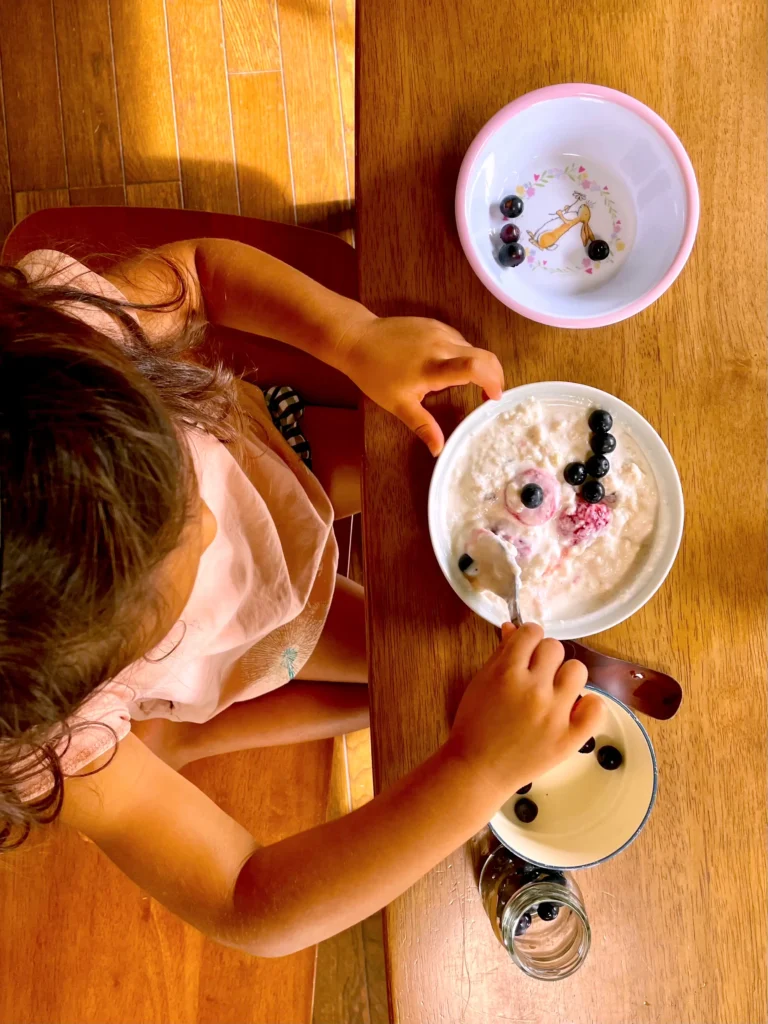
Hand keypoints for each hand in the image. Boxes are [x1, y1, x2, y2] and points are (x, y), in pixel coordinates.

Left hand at [336, 315, 503, 455]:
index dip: (492, 381)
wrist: (356, 339)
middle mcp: (441, 345)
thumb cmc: (374, 373)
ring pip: (471, 348)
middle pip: (483, 356)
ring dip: (478, 366)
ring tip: (469, 384)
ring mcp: (438, 331)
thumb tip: (438, 450)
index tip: (493, 397)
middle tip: (490, 394)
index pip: (474, 368)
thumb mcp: (398, 404)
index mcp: (432, 367)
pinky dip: (463, 355)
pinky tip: (451, 367)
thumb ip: (422, 426)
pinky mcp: (434, 324)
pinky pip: (458, 340)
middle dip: (494, 375)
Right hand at [444, 623, 602, 799]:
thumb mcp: (481, 682)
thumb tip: (514, 628)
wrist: (478, 770)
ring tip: (553, 692)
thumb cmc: (475, 725)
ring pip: (578, 670)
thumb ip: (500, 653)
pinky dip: (588, 705)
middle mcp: (534, 690)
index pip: (532, 632)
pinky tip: (572, 709)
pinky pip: (597, 707)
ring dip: (565, 677)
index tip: (526, 650)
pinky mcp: (570, 738)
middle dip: (544, 657)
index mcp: (507, 673)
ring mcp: (555, 714)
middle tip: (536, 674)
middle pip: (555, 648)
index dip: (528, 638)